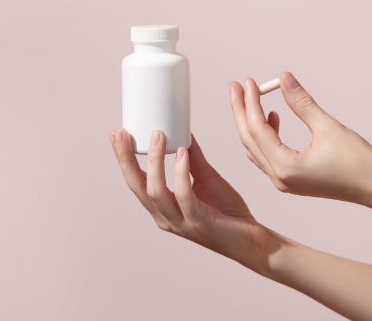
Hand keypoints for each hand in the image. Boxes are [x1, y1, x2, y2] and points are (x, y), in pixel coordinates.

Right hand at [109, 128, 277, 271]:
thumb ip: (192, 158)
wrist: (254, 240)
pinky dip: (180, 173)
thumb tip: (182, 130)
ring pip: (155, 191)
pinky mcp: (199, 223)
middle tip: (121, 133)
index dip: (123, 158)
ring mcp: (180, 222)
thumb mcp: (205, 178)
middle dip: (126, 159)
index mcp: (162, 207)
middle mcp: (165, 217)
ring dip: (154, 162)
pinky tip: (183, 153)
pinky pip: (184, 195)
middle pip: (136, 186)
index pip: (135, 181)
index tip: (118, 133)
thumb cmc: (227, 211)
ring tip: (158, 135)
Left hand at [229, 71, 371, 203]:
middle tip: (236, 85)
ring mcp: (283, 182)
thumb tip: (283, 78)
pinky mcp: (290, 180)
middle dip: (241, 110)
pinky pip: (267, 155)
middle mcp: (279, 178)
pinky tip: (273, 117)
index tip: (248, 81)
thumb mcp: (327, 126)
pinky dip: (264, 135)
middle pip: (248, 138)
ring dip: (251, 122)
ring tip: (251, 97)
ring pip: (255, 147)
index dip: (250, 102)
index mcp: (285, 167)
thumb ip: (301, 102)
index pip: (256, 129)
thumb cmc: (359, 161)